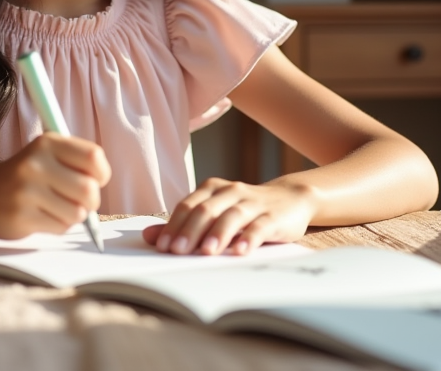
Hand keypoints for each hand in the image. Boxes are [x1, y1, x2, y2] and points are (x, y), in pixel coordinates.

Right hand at [0, 133, 109, 239]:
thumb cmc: (21, 177)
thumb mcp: (44, 155)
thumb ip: (74, 162)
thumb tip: (101, 182)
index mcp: (47, 142)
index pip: (94, 157)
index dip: (101, 174)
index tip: (95, 180)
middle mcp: (36, 163)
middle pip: (89, 189)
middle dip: (90, 201)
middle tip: (79, 201)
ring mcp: (27, 191)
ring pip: (77, 213)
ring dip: (73, 216)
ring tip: (55, 208)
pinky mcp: (22, 216)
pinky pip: (61, 227)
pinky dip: (58, 226)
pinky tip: (41, 217)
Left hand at [143, 178, 317, 255]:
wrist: (290, 199)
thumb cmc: (245, 210)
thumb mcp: (214, 213)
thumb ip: (183, 224)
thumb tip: (150, 237)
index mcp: (212, 188)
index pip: (188, 206)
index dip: (174, 225)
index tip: (163, 246)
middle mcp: (231, 191)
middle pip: (206, 210)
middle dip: (190, 231)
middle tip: (178, 251)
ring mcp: (253, 202)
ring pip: (232, 216)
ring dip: (218, 234)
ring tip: (207, 252)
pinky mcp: (274, 216)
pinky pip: (260, 226)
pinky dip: (250, 237)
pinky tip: (241, 251)